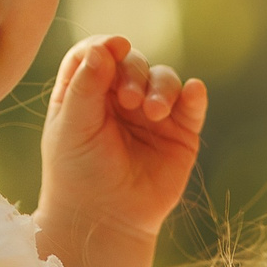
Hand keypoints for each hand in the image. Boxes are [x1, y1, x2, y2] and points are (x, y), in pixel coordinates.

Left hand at [38, 35, 206, 246]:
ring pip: (164, 79)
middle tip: (129, 100)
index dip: (106, 45)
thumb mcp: (73, 127)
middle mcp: (121, 98)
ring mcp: (153, 114)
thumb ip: (85, 86)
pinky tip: (193, 92)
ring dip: (162, 87)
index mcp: (88, 92)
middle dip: (134, 73)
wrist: (106, 220)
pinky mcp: (180, 133)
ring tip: (154, 112)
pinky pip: (192, 104)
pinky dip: (194, 94)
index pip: (97, 53)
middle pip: (133, 62)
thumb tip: (102, 47)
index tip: (115, 47)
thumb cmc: (78, 174)